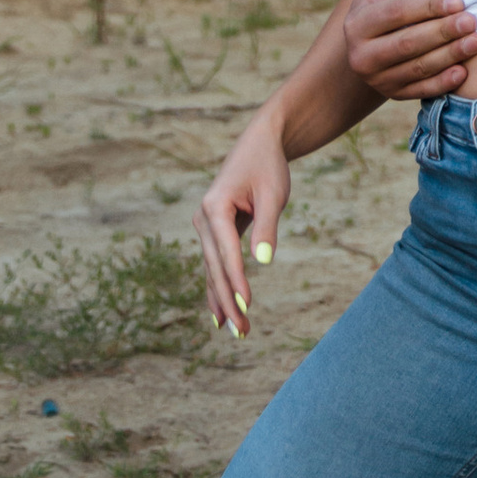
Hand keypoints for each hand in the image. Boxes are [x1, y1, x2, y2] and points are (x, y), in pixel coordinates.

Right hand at [196, 116, 290, 340]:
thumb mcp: (273, 194)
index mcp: (215, 207)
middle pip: (215, 267)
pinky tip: (220, 315)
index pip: (226, 252)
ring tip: (235, 331)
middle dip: (228, 300)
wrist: (259, 146)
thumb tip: (262, 261)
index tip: (246, 305)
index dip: (236, 280)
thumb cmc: (268, 168)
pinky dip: (218, 288)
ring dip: (223, 300)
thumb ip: (267, 227)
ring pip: (212, 270)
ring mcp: (205, 226)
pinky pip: (214, 265)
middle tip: (241, 331)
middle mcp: (203, 218)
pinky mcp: (213, 232)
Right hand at [346, 0, 476, 103]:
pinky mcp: (393, 94)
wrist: (375, 42)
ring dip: (449, 55)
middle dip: (443, 32)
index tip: (458, 0)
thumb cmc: (384, 3)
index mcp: (357, 23)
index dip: (428, 7)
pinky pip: (420, 91)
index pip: (396, 14)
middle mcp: (361, 55)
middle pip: (407, 43)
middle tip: (472, 21)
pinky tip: (463, 71)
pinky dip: (442, 83)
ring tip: (476, 42)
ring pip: (416, 68)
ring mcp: (376, 79)